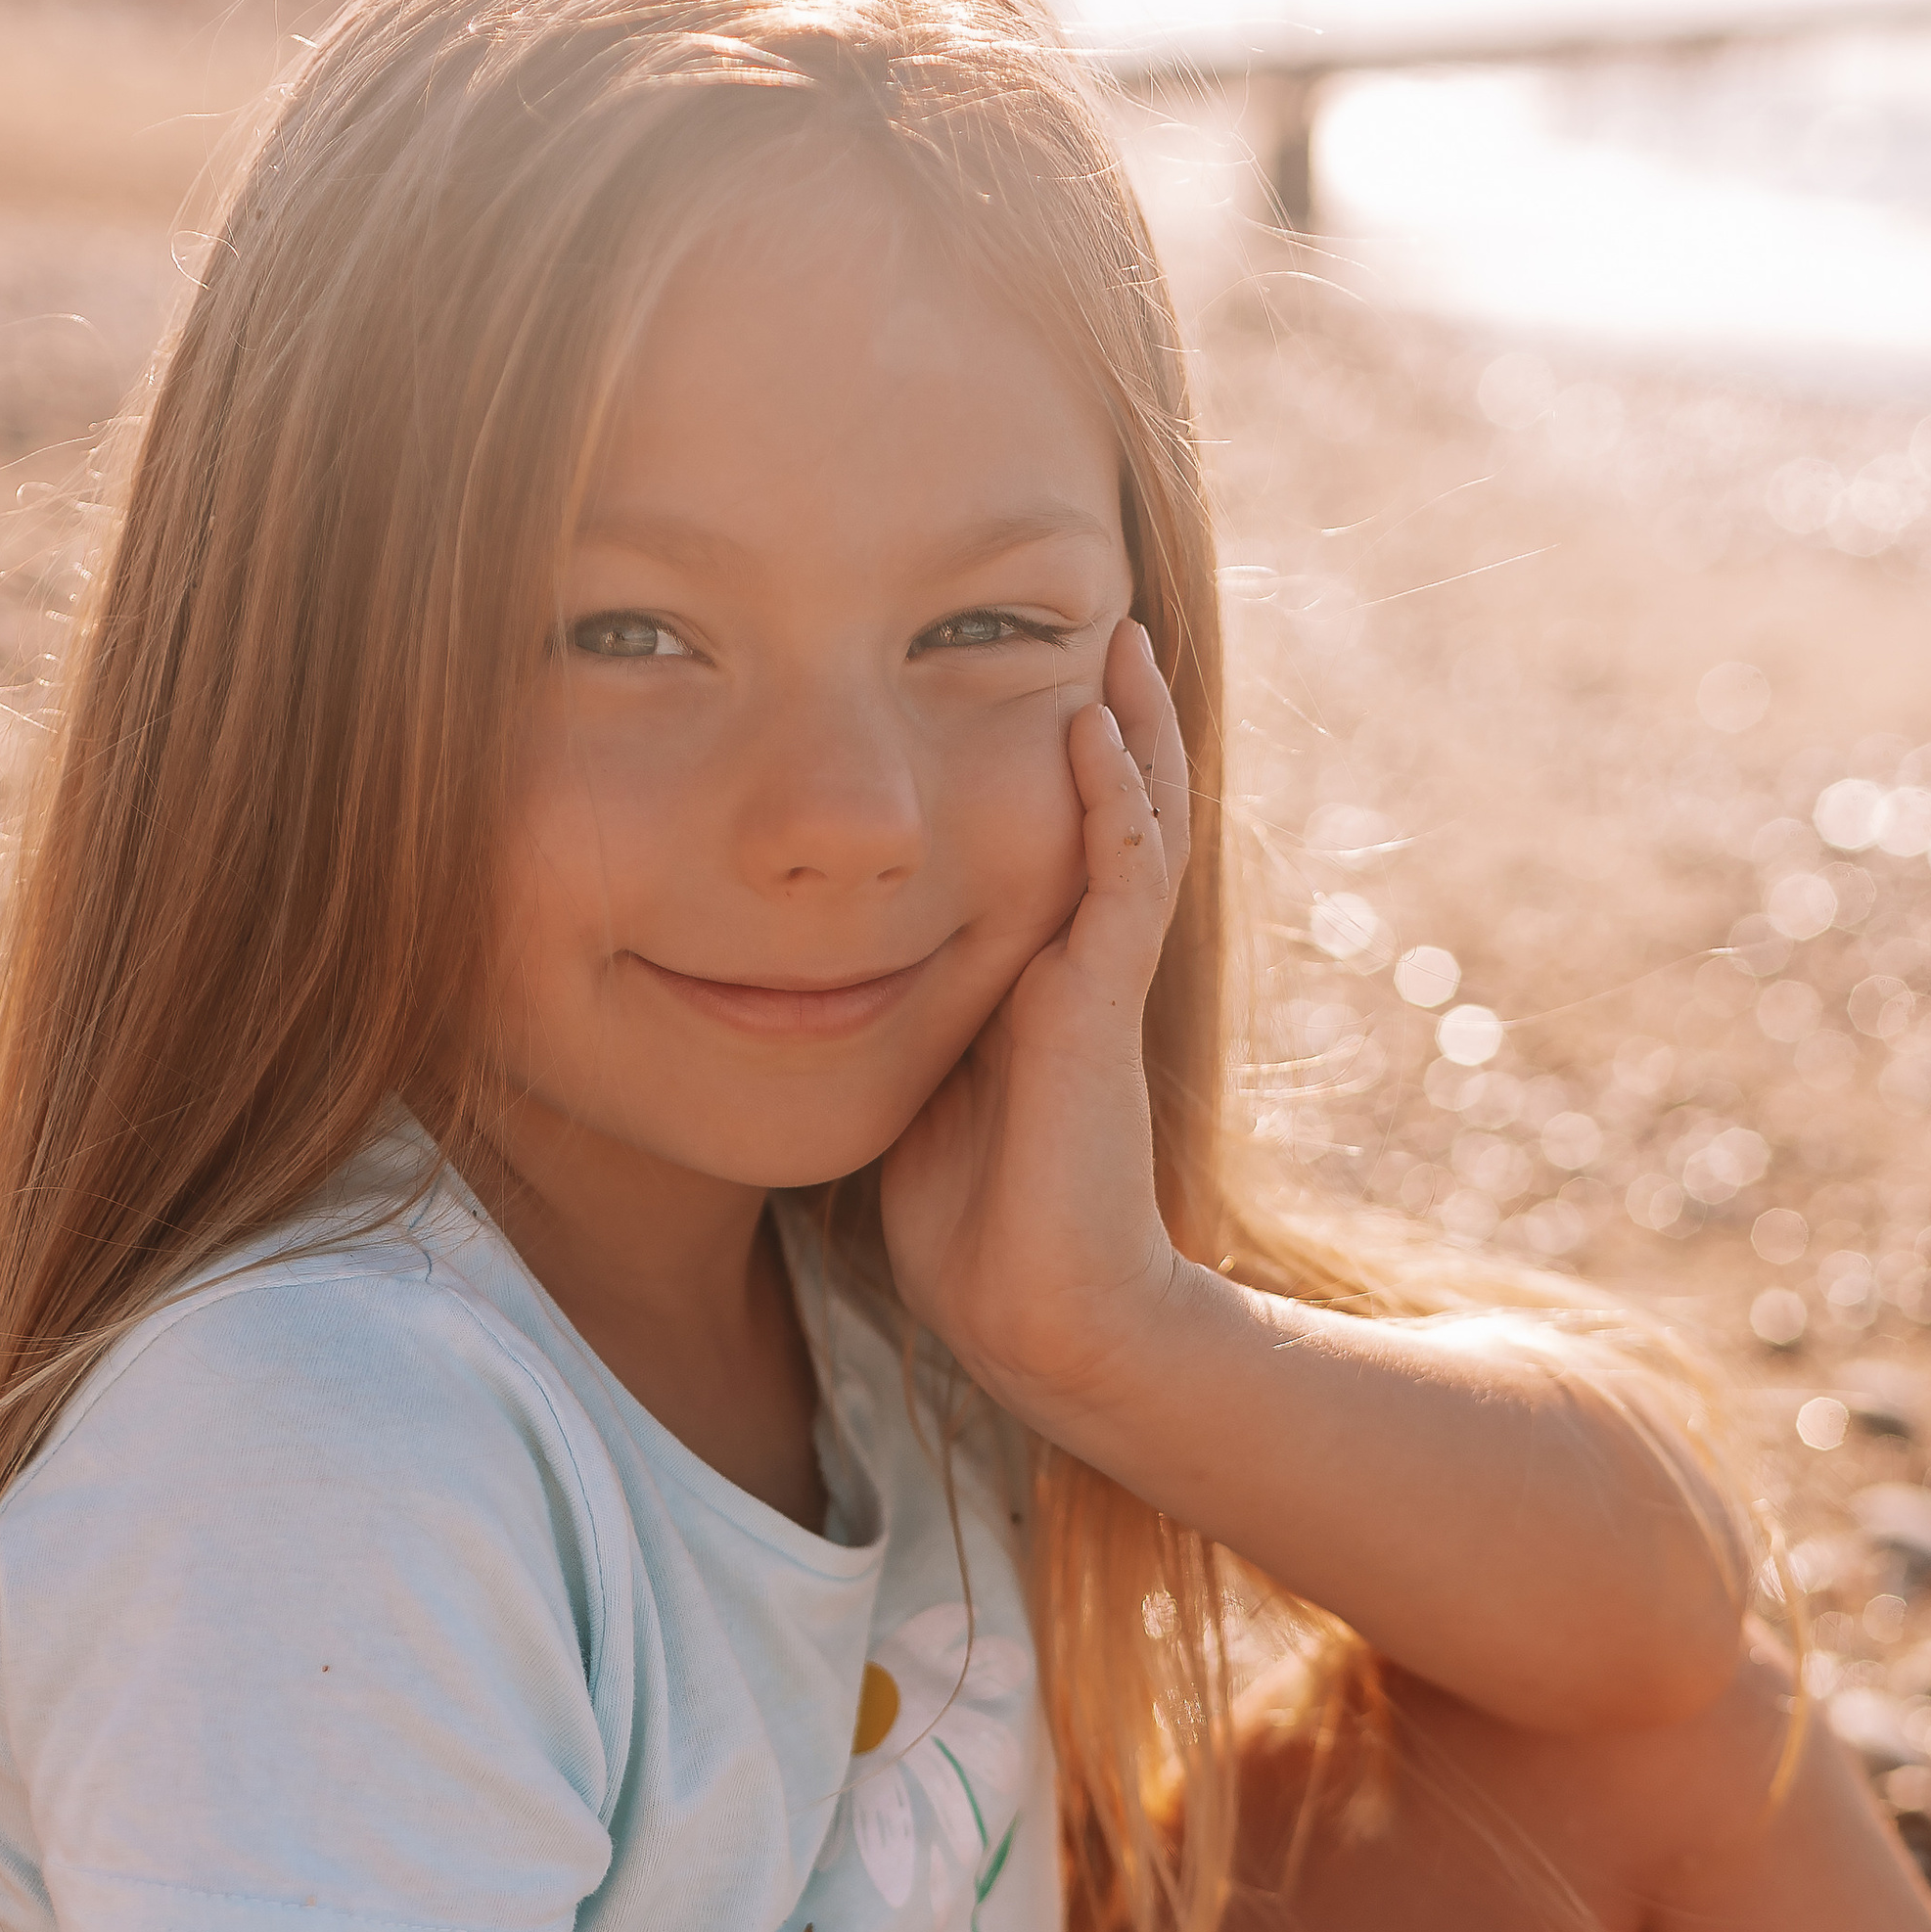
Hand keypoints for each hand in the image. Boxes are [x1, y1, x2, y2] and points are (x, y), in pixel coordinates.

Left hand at [880, 617, 1192, 1432]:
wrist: (1039, 1314)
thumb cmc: (967, 1231)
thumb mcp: (906, 1094)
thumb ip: (884, 1027)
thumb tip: (793, 981)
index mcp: (1031, 979)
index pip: (1050, 840)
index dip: (1050, 760)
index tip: (1011, 677)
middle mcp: (1073, 964)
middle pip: (1109, 808)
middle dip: (1108, 713)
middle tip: (1098, 617)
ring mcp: (1096, 981)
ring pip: (1137, 821)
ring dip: (1131, 725)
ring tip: (1119, 634)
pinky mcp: (1104, 1005)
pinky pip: (1121, 875)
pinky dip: (1112, 798)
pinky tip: (1092, 728)